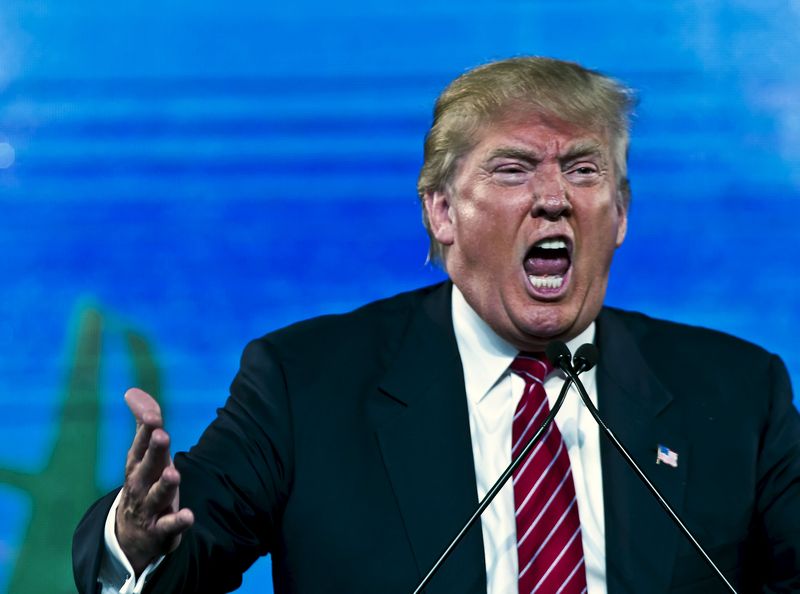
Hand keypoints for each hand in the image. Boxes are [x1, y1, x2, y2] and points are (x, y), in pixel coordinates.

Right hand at [115, 388, 194, 575]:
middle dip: (154, 451)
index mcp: (137, 465)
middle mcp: (140, 485)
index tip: (154, 416)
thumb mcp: (144, 455)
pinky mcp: (160, 530)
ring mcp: (149, 508)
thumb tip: (132, 391)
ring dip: (165, 485)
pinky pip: (169, 526)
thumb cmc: (143, 483)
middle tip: (162, 435)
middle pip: (146, 467)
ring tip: (174, 474)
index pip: (139, 445)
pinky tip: (189, 515)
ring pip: (157, 496)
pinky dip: (178, 521)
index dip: (146, 430)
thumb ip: (144, 424)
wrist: (130, 536)